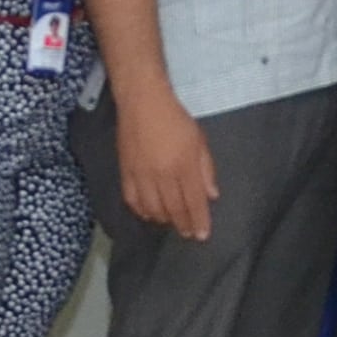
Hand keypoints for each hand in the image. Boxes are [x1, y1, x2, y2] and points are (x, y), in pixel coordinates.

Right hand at [116, 88, 217, 241]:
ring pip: (153, 209)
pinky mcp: (126, 172)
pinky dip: (141, 210)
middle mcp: (163, 174)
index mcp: (184, 165)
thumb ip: (206, 169)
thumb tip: (211, 195)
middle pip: (174, 209)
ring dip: (163, 219)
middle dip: (183, 224)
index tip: (202, 235)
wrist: (142, 102)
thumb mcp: (199, 140)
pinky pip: (132, 199)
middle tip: (188, 233)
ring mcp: (142, 175)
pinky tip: (149, 213)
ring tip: (171, 222)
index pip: (194, 202)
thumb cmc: (175, 118)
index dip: (199, 221)